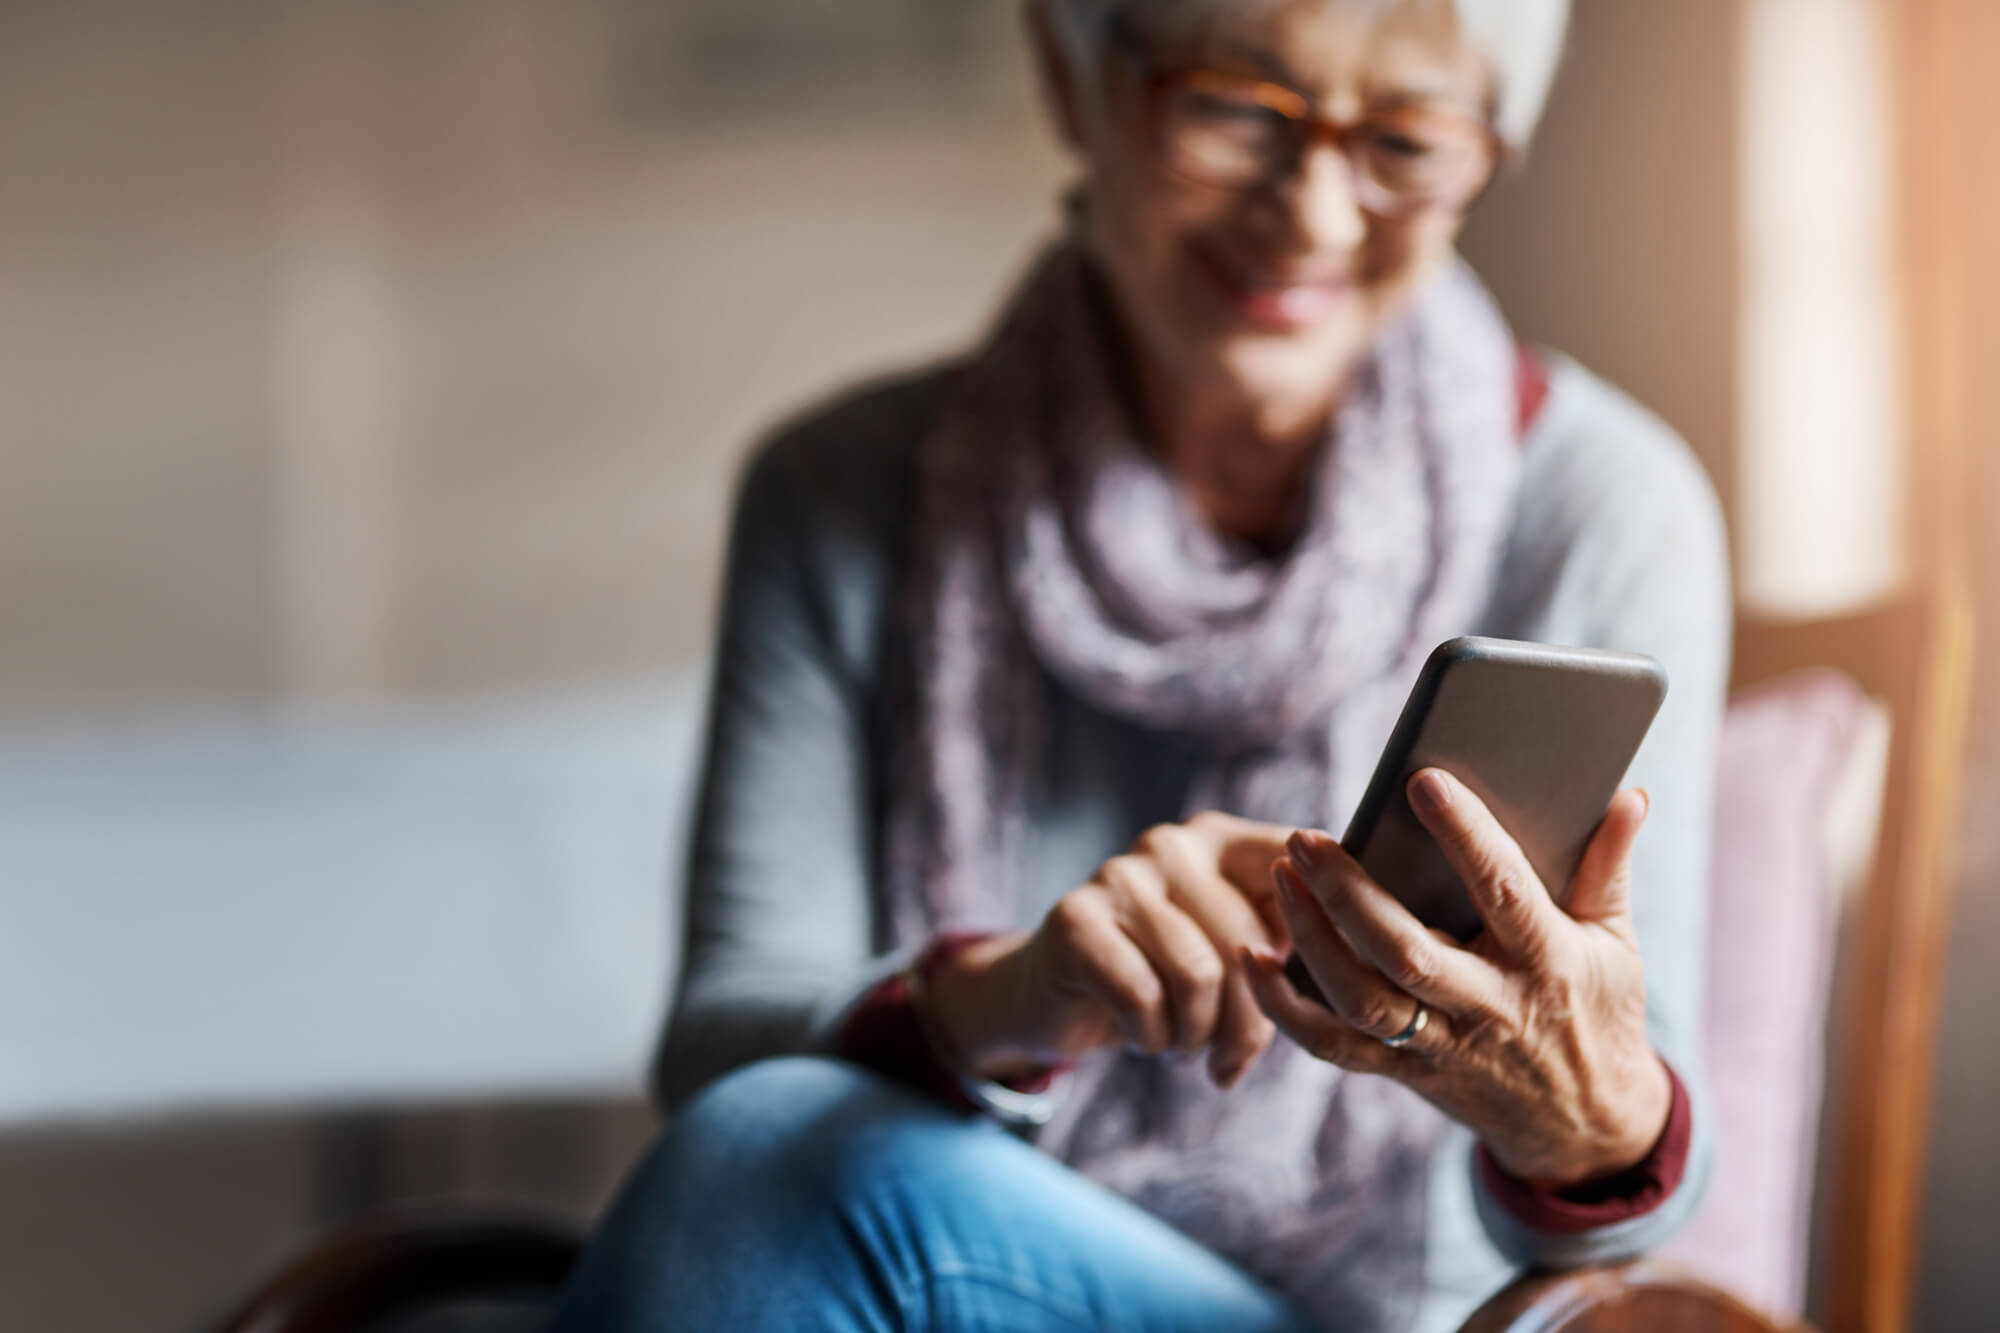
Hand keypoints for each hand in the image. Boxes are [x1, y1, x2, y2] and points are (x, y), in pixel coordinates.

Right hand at [924, 812, 1292, 1088]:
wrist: (1056, 999)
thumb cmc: (1163, 980)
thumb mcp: (1230, 954)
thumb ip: (1286, 941)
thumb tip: (1359, 970)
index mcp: (1222, 841)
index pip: (1295, 864)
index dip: (1322, 923)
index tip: (1324, 979)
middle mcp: (1172, 845)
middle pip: (1249, 942)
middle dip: (1248, 1023)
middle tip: (1230, 1059)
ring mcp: (1120, 875)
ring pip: (1198, 975)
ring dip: (1196, 1035)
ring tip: (1181, 1045)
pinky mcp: (1075, 918)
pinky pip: (1142, 996)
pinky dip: (1152, 1038)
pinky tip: (1144, 1038)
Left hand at [1244, 768, 1671, 1185]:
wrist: (1584, 1127)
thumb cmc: (1597, 1011)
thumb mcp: (1616, 942)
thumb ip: (1608, 865)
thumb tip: (1626, 793)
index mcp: (1547, 964)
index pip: (1502, 891)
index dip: (1465, 835)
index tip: (1421, 779)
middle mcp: (1489, 1010)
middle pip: (1406, 953)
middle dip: (1349, 893)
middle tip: (1306, 838)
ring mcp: (1440, 1047)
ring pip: (1360, 999)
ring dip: (1310, 938)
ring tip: (1280, 876)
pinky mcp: (1403, 1072)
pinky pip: (1331, 1046)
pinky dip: (1283, 1005)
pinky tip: (1251, 955)